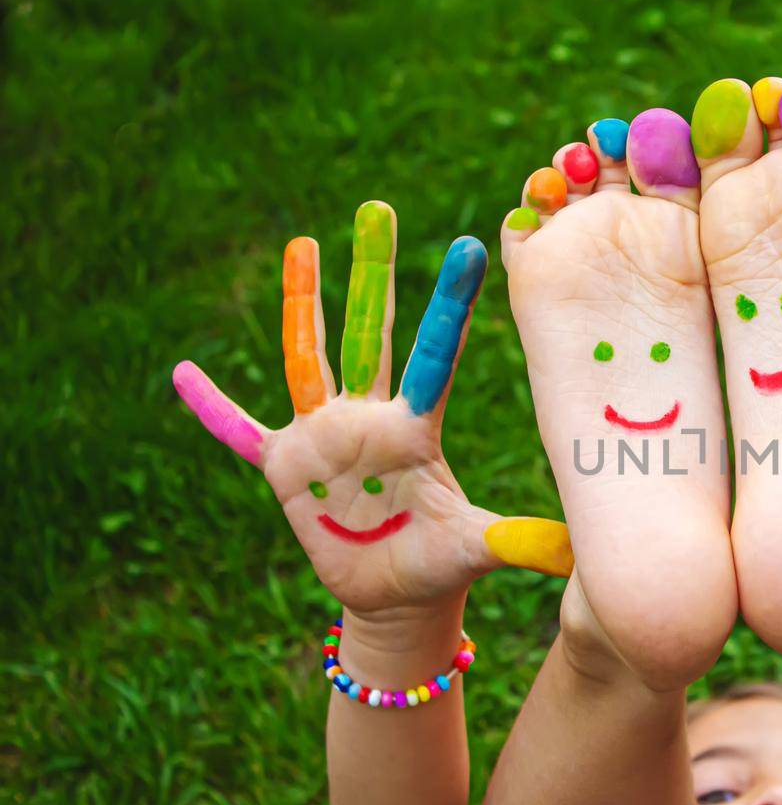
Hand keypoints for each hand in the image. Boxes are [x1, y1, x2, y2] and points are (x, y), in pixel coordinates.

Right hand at [173, 200, 570, 614]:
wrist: (396, 596)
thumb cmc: (440, 565)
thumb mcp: (475, 550)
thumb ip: (517, 542)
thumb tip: (575, 552)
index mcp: (416, 428)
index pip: (436, 354)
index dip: (451, 305)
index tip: (472, 247)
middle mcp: (370, 417)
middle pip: (370, 331)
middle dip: (372, 271)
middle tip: (377, 208)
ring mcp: (324, 436)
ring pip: (309, 356)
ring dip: (301, 304)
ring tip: (301, 243)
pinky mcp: (286, 466)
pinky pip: (241, 430)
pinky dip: (212, 407)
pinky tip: (182, 373)